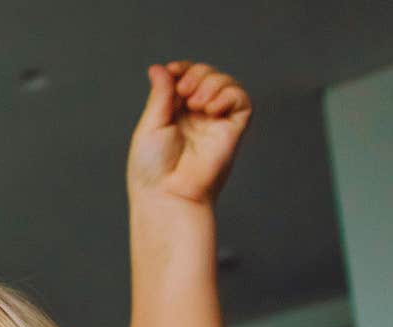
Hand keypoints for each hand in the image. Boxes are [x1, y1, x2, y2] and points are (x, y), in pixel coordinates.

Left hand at [127, 61, 252, 206]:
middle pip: (207, 74)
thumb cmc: (153, 168)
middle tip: (183, 92)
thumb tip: (160, 68)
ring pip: (226, 82)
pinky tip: (210, 109)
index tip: (173, 71)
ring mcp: (216, 122)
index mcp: (175, 112)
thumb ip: (160, 94)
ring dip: (211, 82)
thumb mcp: (150, 124)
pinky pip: (241, 100)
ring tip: (195, 103)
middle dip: (197, 73)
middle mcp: (197, 115)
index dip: (183, 68)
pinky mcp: (233, 130)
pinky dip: (228, 94)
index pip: (186, 77)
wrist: (167, 193)